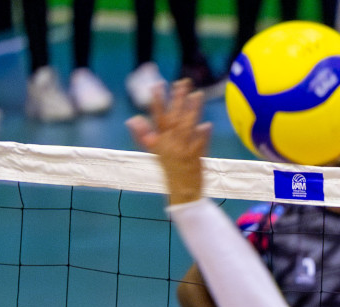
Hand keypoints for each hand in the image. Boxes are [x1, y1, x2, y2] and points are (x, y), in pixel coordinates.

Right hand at [127, 80, 211, 206]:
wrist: (183, 190)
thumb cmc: (170, 168)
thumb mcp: (153, 152)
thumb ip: (143, 135)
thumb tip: (132, 120)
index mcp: (159, 141)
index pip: (157, 117)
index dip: (157, 101)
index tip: (157, 84)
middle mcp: (171, 143)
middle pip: (174, 117)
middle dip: (177, 99)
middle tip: (182, 82)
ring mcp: (184, 150)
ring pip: (188, 127)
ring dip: (193, 110)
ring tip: (198, 94)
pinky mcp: (196, 157)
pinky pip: (200, 144)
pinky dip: (203, 135)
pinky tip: (207, 124)